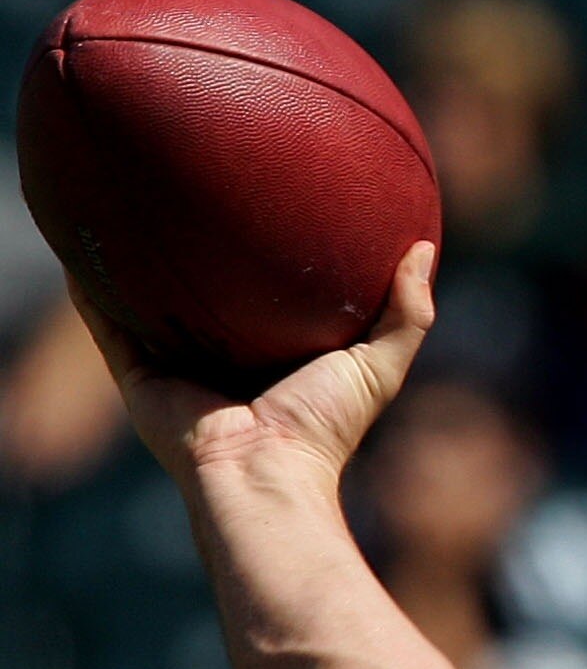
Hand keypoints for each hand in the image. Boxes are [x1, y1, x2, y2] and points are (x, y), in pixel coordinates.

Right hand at [71, 241, 435, 493]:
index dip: (272, 261)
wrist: (263, 472)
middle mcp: (222, 357)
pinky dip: (91, 291)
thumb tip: (424, 249)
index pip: (271, 299)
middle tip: (196, 196)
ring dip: (133, 266)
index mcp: (274, 355)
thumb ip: (408, 312)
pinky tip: (80, 252)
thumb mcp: (379, 365)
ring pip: (148, 305)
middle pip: (205, 298)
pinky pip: (107, 324)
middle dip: (198, 256)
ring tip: (124, 210)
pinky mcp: (139, 373)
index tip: (276, 209)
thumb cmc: (324, 425)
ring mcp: (177, 364)